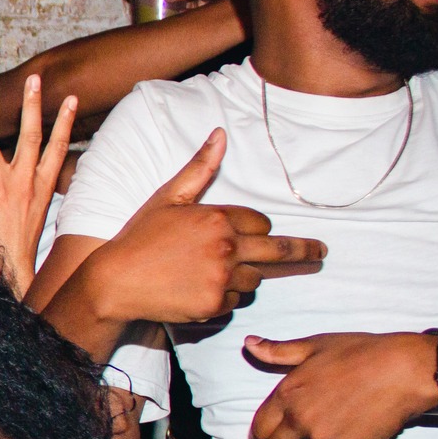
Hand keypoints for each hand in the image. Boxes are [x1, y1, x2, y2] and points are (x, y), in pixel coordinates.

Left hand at [0, 75, 76, 297]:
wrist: (7, 265)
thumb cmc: (20, 238)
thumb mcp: (40, 209)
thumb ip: (37, 184)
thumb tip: (38, 164)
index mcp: (43, 186)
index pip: (58, 147)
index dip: (66, 121)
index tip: (73, 98)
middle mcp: (25, 182)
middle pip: (32, 135)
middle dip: (35, 104)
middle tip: (37, 79)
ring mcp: (2, 186)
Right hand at [85, 129, 324, 323]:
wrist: (114, 281)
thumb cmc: (139, 236)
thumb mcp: (168, 197)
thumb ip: (199, 167)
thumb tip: (220, 133)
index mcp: (218, 218)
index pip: (261, 223)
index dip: (256, 228)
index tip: (252, 233)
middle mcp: (226, 248)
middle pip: (280, 251)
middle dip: (305, 250)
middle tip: (323, 251)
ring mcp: (221, 278)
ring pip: (254, 280)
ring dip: (243, 277)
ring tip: (211, 275)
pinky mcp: (214, 305)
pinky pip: (234, 302)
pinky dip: (222, 298)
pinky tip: (197, 291)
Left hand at [239, 332, 437, 438]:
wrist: (404, 370)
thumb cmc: (360, 352)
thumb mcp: (314, 346)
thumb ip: (278, 351)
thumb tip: (249, 344)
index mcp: (288, 395)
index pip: (261, 425)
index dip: (259, 433)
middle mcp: (301, 421)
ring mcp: (325, 438)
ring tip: (341, 412)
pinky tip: (359, 419)